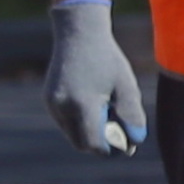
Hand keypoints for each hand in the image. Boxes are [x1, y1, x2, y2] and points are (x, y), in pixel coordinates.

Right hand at [41, 0, 146, 155]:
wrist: (79, 33)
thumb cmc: (107, 58)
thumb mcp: (126, 86)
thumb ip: (133, 116)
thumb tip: (134, 143)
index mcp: (82, 104)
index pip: (95, 144)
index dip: (112, 150)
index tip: (127, 146)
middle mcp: (62, 106)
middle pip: (82, 144)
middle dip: (101, 144)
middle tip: (119, 130)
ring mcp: (52, 103)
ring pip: (72, 134)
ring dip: (90, 133)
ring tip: (108, 112)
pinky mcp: (49, 99)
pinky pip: (65, 122)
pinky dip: (80, 122)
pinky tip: (95, 104)